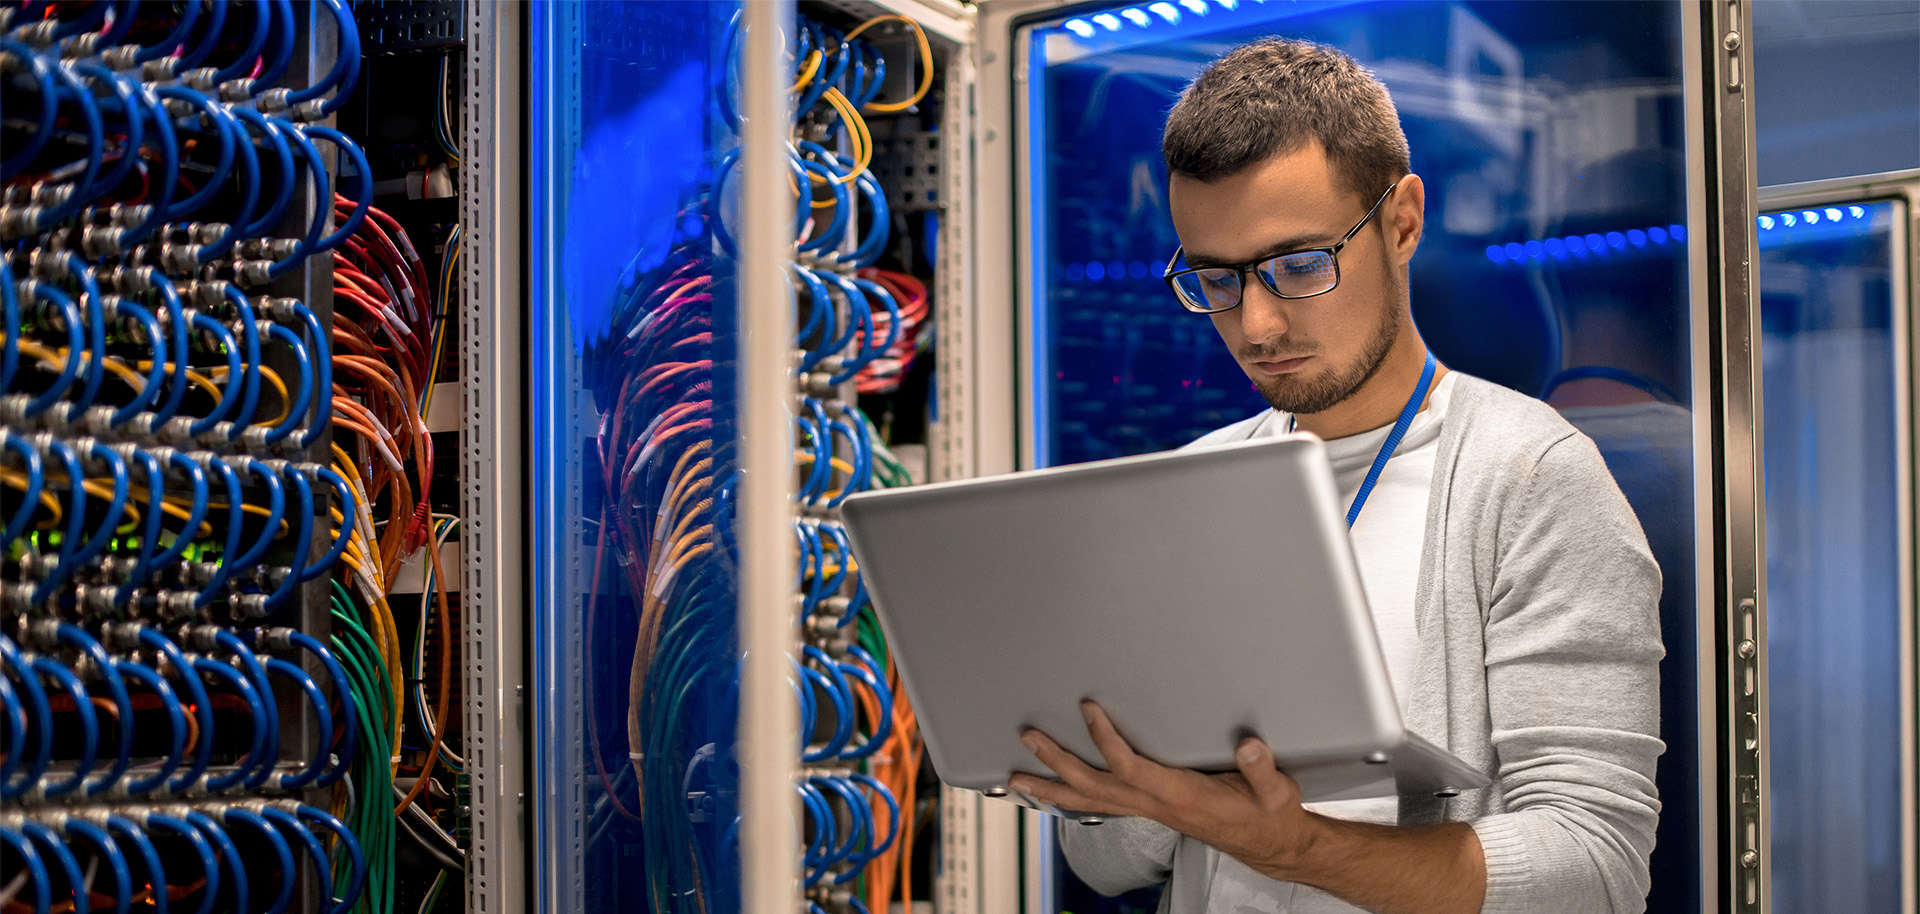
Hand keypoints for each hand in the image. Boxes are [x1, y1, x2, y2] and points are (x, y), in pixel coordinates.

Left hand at [1009, 701, 1321, 878]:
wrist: (1267, 843)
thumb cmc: (1267, 814)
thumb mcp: (1275, 792)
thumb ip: (1261, 768)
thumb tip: (1248, 745)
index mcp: (1181, 796)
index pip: (1131, 767)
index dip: (1105, 740)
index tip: (1088, 709)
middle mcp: (1157, 806)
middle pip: (1094, 786)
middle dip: (1057, 763)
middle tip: (1028, 739)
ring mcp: (1148, 811)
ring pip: (1090, 801)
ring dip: (1051, 787)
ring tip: (1016, 776)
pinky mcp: (1148, 810)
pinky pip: (1100, 806)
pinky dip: (1070, 798)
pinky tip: (1051, 790)